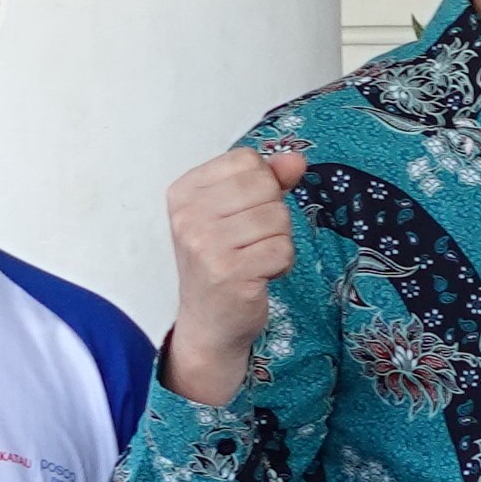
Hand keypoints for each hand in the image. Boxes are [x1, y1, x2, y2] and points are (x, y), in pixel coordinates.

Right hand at [166, 141, 309, 403]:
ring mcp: (206, 245)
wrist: (208, 322)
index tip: (240, 215)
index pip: (246, 160)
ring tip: (253, 259)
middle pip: (265, 186)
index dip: (261, 186)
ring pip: (278, 218)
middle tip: (250, 242)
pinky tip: (259, 275)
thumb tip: (296, 159)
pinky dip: (281, 263)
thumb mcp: (236, 212)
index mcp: (183, 192)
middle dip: (273, 215)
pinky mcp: (230, 273)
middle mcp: (188, 216)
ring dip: (278, 241)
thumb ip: (267, 180)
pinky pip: (283, 249)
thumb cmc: (222, 261)